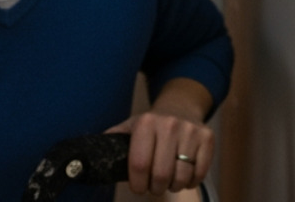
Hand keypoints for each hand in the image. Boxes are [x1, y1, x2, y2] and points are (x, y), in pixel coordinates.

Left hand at [107, 79, 213, 195]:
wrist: (181, 106)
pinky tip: (184, 173)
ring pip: (181, 177)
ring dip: (173, 186)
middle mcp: (169, 124)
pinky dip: (191, 181)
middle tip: (153, 185)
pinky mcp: (207, 138)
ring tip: (168, 180)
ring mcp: (190, 131)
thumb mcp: (130, 126)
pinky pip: (199, 174)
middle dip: (155, 187)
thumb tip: (87, 155)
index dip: (138, 184)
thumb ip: (113, 140)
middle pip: (161, 175)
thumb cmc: (152, 124)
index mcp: (145, 123)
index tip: (138, 187)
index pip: (139, 164)